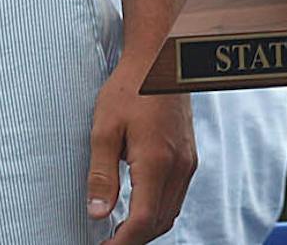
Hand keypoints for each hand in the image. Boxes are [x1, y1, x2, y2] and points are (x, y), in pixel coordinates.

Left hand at [88, 60, 194, 243]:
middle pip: (160, 223)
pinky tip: (138, 210)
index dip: (122, 243)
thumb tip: (98, 214)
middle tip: (107, 244)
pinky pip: (176, 197)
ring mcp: (188, 162)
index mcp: (156, 162)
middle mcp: (179, 167)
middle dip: (134, 240)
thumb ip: (101, 175)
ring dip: (147, 228)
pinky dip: (157, 212)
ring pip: (170, 212)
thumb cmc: (130, 88)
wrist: (162, 60)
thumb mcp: (105, 129)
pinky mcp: (189, 157)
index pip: (143, 221)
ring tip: (119, 233)